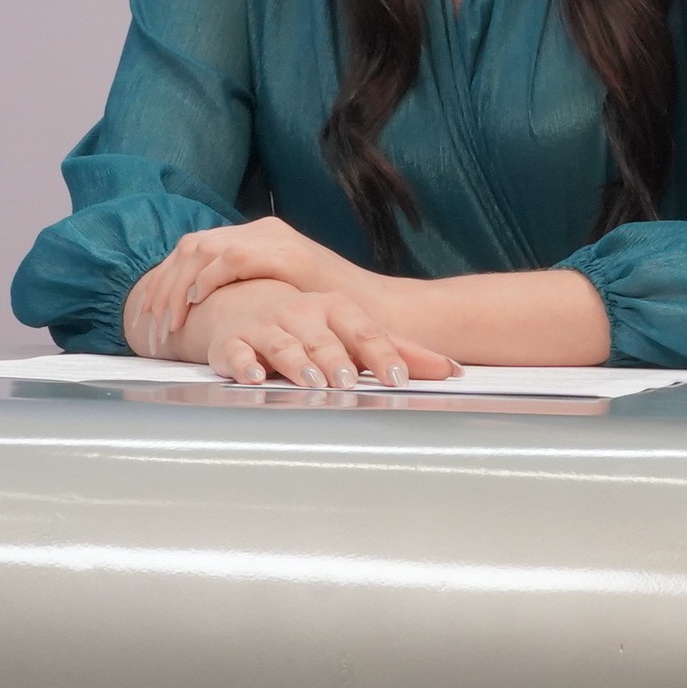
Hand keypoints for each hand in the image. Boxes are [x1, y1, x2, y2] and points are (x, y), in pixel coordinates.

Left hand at [125, 217, 370, 355]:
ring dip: (177, 287)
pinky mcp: (288, 254)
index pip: (194, 252)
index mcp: (257, 240)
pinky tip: (196, 302)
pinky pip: (233, 258)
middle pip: (189, 247)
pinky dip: (208, 279)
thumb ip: (246, 299)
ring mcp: (275, 239)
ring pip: (202, 249)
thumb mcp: (278, 303)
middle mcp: (262, 231)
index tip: (151, 321)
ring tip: (167, 322)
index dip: (165, 284)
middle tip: (150, 327)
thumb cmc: (331, 321)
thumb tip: (203, 321)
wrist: (380, 317)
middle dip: (163, 288)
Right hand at [172, 276, 460, 387]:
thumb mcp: (354, 332)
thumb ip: (400, 352)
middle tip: (349, 382)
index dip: (382, 355)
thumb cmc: (310, 326)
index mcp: (336, 309)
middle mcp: (302, 313)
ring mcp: (266, 326)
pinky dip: (243, 363)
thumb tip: (453, 371)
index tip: (398, 380)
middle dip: (337, 360)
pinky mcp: (232, 343)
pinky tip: (252, 377)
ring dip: (297, 363)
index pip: (364, 332)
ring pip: (283, 344)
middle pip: (324, 339)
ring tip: (312, 381)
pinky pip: (236, 352)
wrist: (245, 305)